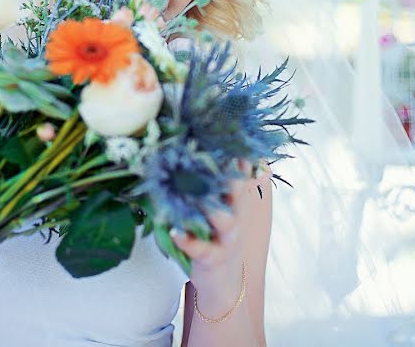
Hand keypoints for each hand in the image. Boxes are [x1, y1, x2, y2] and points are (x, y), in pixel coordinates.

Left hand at [171, 159, 269, 283]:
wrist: (224, 284)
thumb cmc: (215, 239)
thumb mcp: (220, 210)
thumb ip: (215, 184)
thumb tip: (201, 151)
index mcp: (233, 201)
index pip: (238, 172)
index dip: (236, 152)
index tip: (229, 131)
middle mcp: (233, 216)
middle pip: (237, 191)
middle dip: (231, 173)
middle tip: (221, 154)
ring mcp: (225, 238)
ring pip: (224, 219)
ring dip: (212, 206)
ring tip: (197, 194)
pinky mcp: (212, 257)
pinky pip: (200, 248)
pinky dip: (188, 240)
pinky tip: (176, 233)